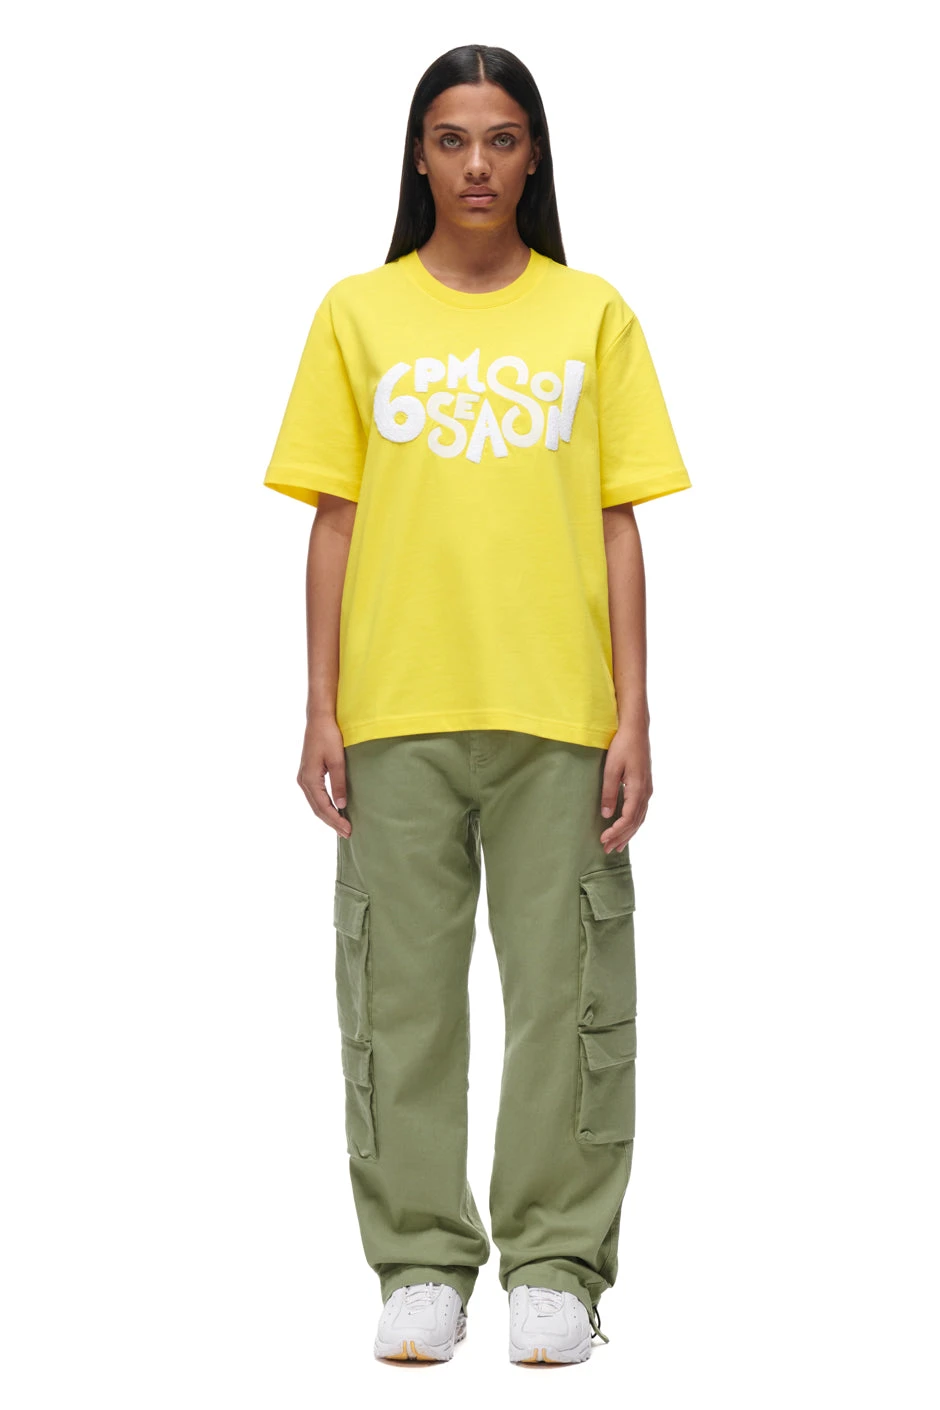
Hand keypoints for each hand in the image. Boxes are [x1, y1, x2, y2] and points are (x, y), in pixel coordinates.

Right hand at [297, 715, 351, 836]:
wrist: (319, 720)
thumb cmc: (328, 736)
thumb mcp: (337, 760)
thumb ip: (339, 783)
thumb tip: (342, 805)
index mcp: (309, 779)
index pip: (323, 807)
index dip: (335, 820)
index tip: (347, 830)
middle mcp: (303, 781)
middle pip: (317, 809)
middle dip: (332, 822)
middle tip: (347, 834)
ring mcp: (304, 778)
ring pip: (315, 804)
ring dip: (328, 816)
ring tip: (341, 827)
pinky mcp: (308, 774)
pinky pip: (315, 796)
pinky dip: (324, 806)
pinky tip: (334, 811)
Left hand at [599, 726, 652, 852]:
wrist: (636, 730)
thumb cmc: (622, 746)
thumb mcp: (611, 769)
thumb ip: (609, 792)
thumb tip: (607, 815)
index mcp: (639, 789)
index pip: (628, 818)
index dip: (616, 831)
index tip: (603, 839)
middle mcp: (646, 792)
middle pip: (635, 822)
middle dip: (621, 837)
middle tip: (607, 850)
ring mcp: (648, 789)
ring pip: (640, 818)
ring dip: (628, 833)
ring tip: (617, 846)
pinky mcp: (645, 786)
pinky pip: (641, 811)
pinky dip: (634, 823)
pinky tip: (627, 828)